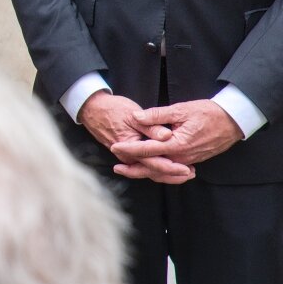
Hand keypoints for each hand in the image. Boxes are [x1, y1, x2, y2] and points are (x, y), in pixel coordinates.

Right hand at [77, 90, 194, 183]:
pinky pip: (144, 166)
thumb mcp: (133, 114)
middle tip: (190, 173)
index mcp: (128, 148)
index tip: (187, 169)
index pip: (153, 163)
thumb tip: (168, 136)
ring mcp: (126, 157)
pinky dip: (157, 168)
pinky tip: (169, 166)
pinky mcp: (127, 155)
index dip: (171, 167)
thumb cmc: (112, 109)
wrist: (92, 108)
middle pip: (152, 172)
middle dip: (172, 175)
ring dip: (166, 174)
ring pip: (148, 171)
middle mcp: (126, 157)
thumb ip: (151, 126)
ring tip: (184, 173)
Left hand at [111, 99, 243, 172]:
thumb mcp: (181, 109)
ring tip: (127, 169)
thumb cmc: (208, 113)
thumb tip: (136, 116)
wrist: (233, 121)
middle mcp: (182, 157)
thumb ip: (157, 115)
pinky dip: (158, 171)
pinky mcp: (191, 160)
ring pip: (163, 171)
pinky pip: (171, 170)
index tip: (114, 147)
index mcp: (178, 144)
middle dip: (133, 168)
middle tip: (116, 167)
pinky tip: (148, 168)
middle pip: (153, 167)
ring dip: (145, 171)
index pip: (148, 150)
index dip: (129, 149)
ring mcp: (188, 161)